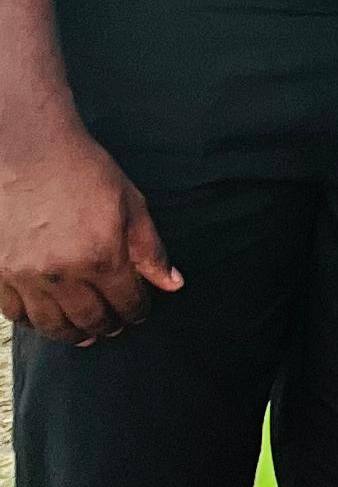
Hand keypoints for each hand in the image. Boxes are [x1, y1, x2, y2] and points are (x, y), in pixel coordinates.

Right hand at [0, 121, 180, 344]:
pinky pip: (15, 313)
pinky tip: (45, 319)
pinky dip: (33, 322)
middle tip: (113, 327)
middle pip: (89, 319)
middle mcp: (63, 276)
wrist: (28, 153)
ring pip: (51, 324)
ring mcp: (27, 278)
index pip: (126, 302)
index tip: (138, 314)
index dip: (136, 312)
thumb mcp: (131, 204)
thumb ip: (151, 249)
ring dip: (70, 334)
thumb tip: (172, 283)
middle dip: (107, 326)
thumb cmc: (84, 172)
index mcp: (102, 258)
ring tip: (83, 334)